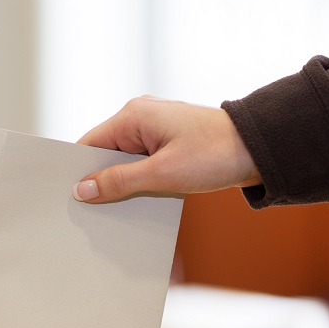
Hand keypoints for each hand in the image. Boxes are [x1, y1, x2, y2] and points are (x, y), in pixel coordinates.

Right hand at [73, 96, 261, 202]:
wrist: (261, 149)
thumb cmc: (214, 154)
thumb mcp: (162, 174)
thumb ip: (119, 181)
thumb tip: (82, 189)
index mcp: (133, 115)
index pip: (89, 144)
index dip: (77, 171)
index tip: (68, 198)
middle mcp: (140, 116)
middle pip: (105, 153)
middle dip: (101, 180)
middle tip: (91, 212)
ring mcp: (156, 127)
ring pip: (124, 159)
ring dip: (123, 182)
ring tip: (117, 210)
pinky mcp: (169, 140)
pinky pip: (143, 161)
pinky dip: (140, 179)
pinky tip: (141, 200)